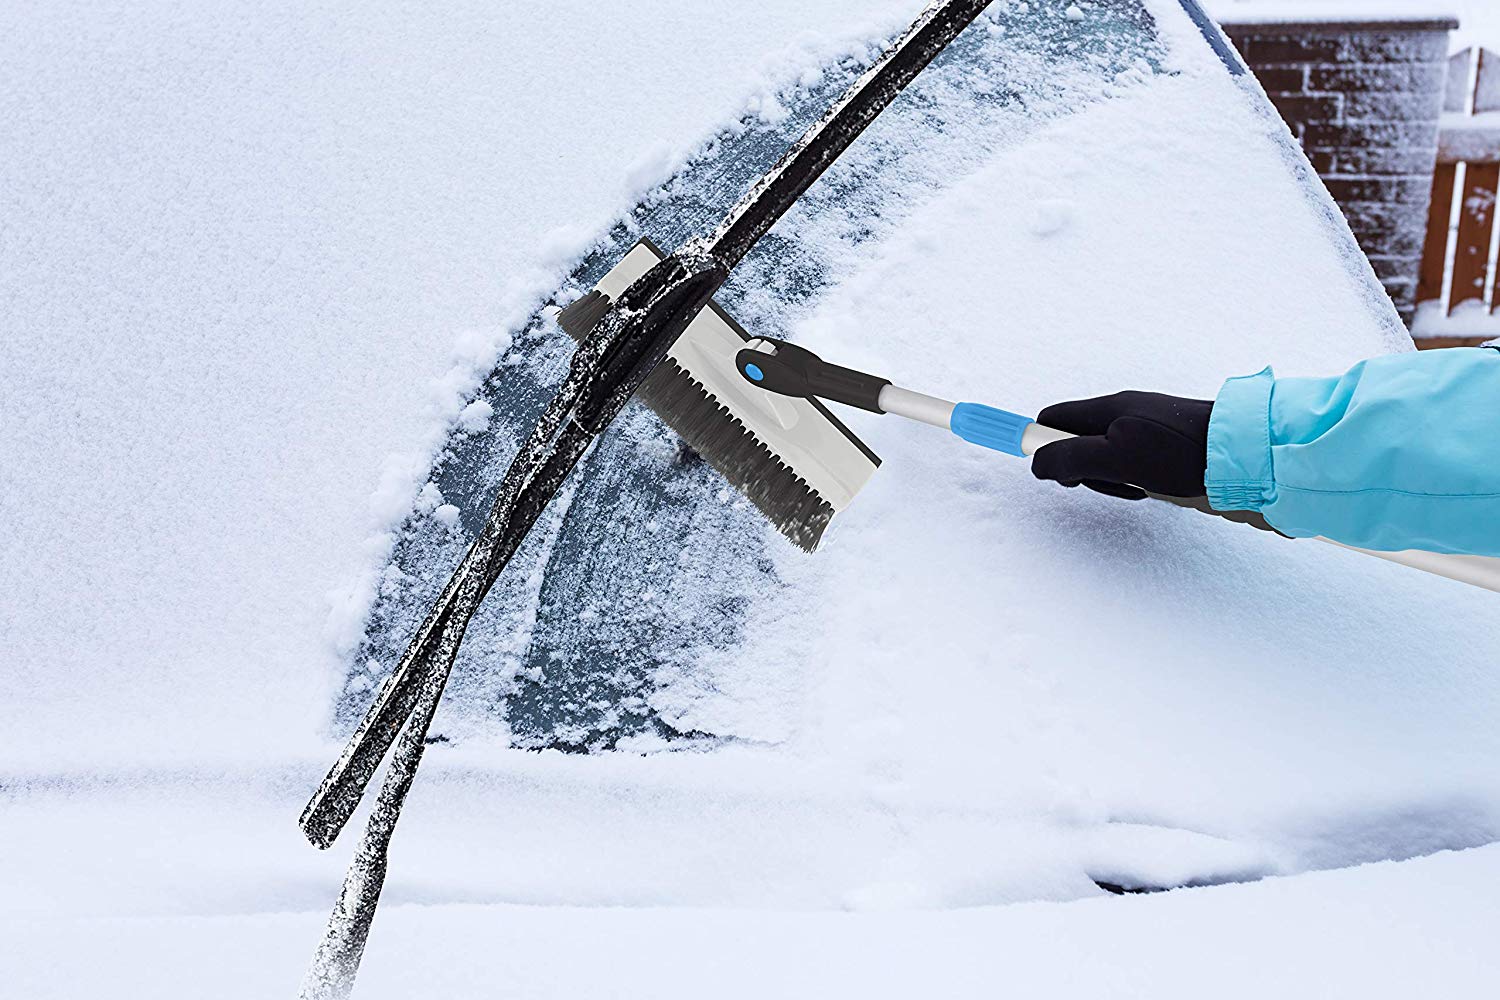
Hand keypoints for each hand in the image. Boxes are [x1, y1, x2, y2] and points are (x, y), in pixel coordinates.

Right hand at [1030, 391, 1211, 499]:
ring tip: (1139, 486)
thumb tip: (1038, 464)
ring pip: (1105, 454)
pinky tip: (1155, 485)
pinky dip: (1135, 477)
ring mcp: (1144, 423)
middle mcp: (1122, 410)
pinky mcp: (1165, 440)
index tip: (1063, 473)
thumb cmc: (1179, 452)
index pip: (1052, 419)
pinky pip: (1132, 460)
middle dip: (1085, 469)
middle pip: (1077, 440)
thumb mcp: (1114, 456)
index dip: (1045, 446)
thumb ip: (1070, 458)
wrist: (1241, 452)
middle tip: (1111, 483)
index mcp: (1106, 407)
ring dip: (1112, 478)